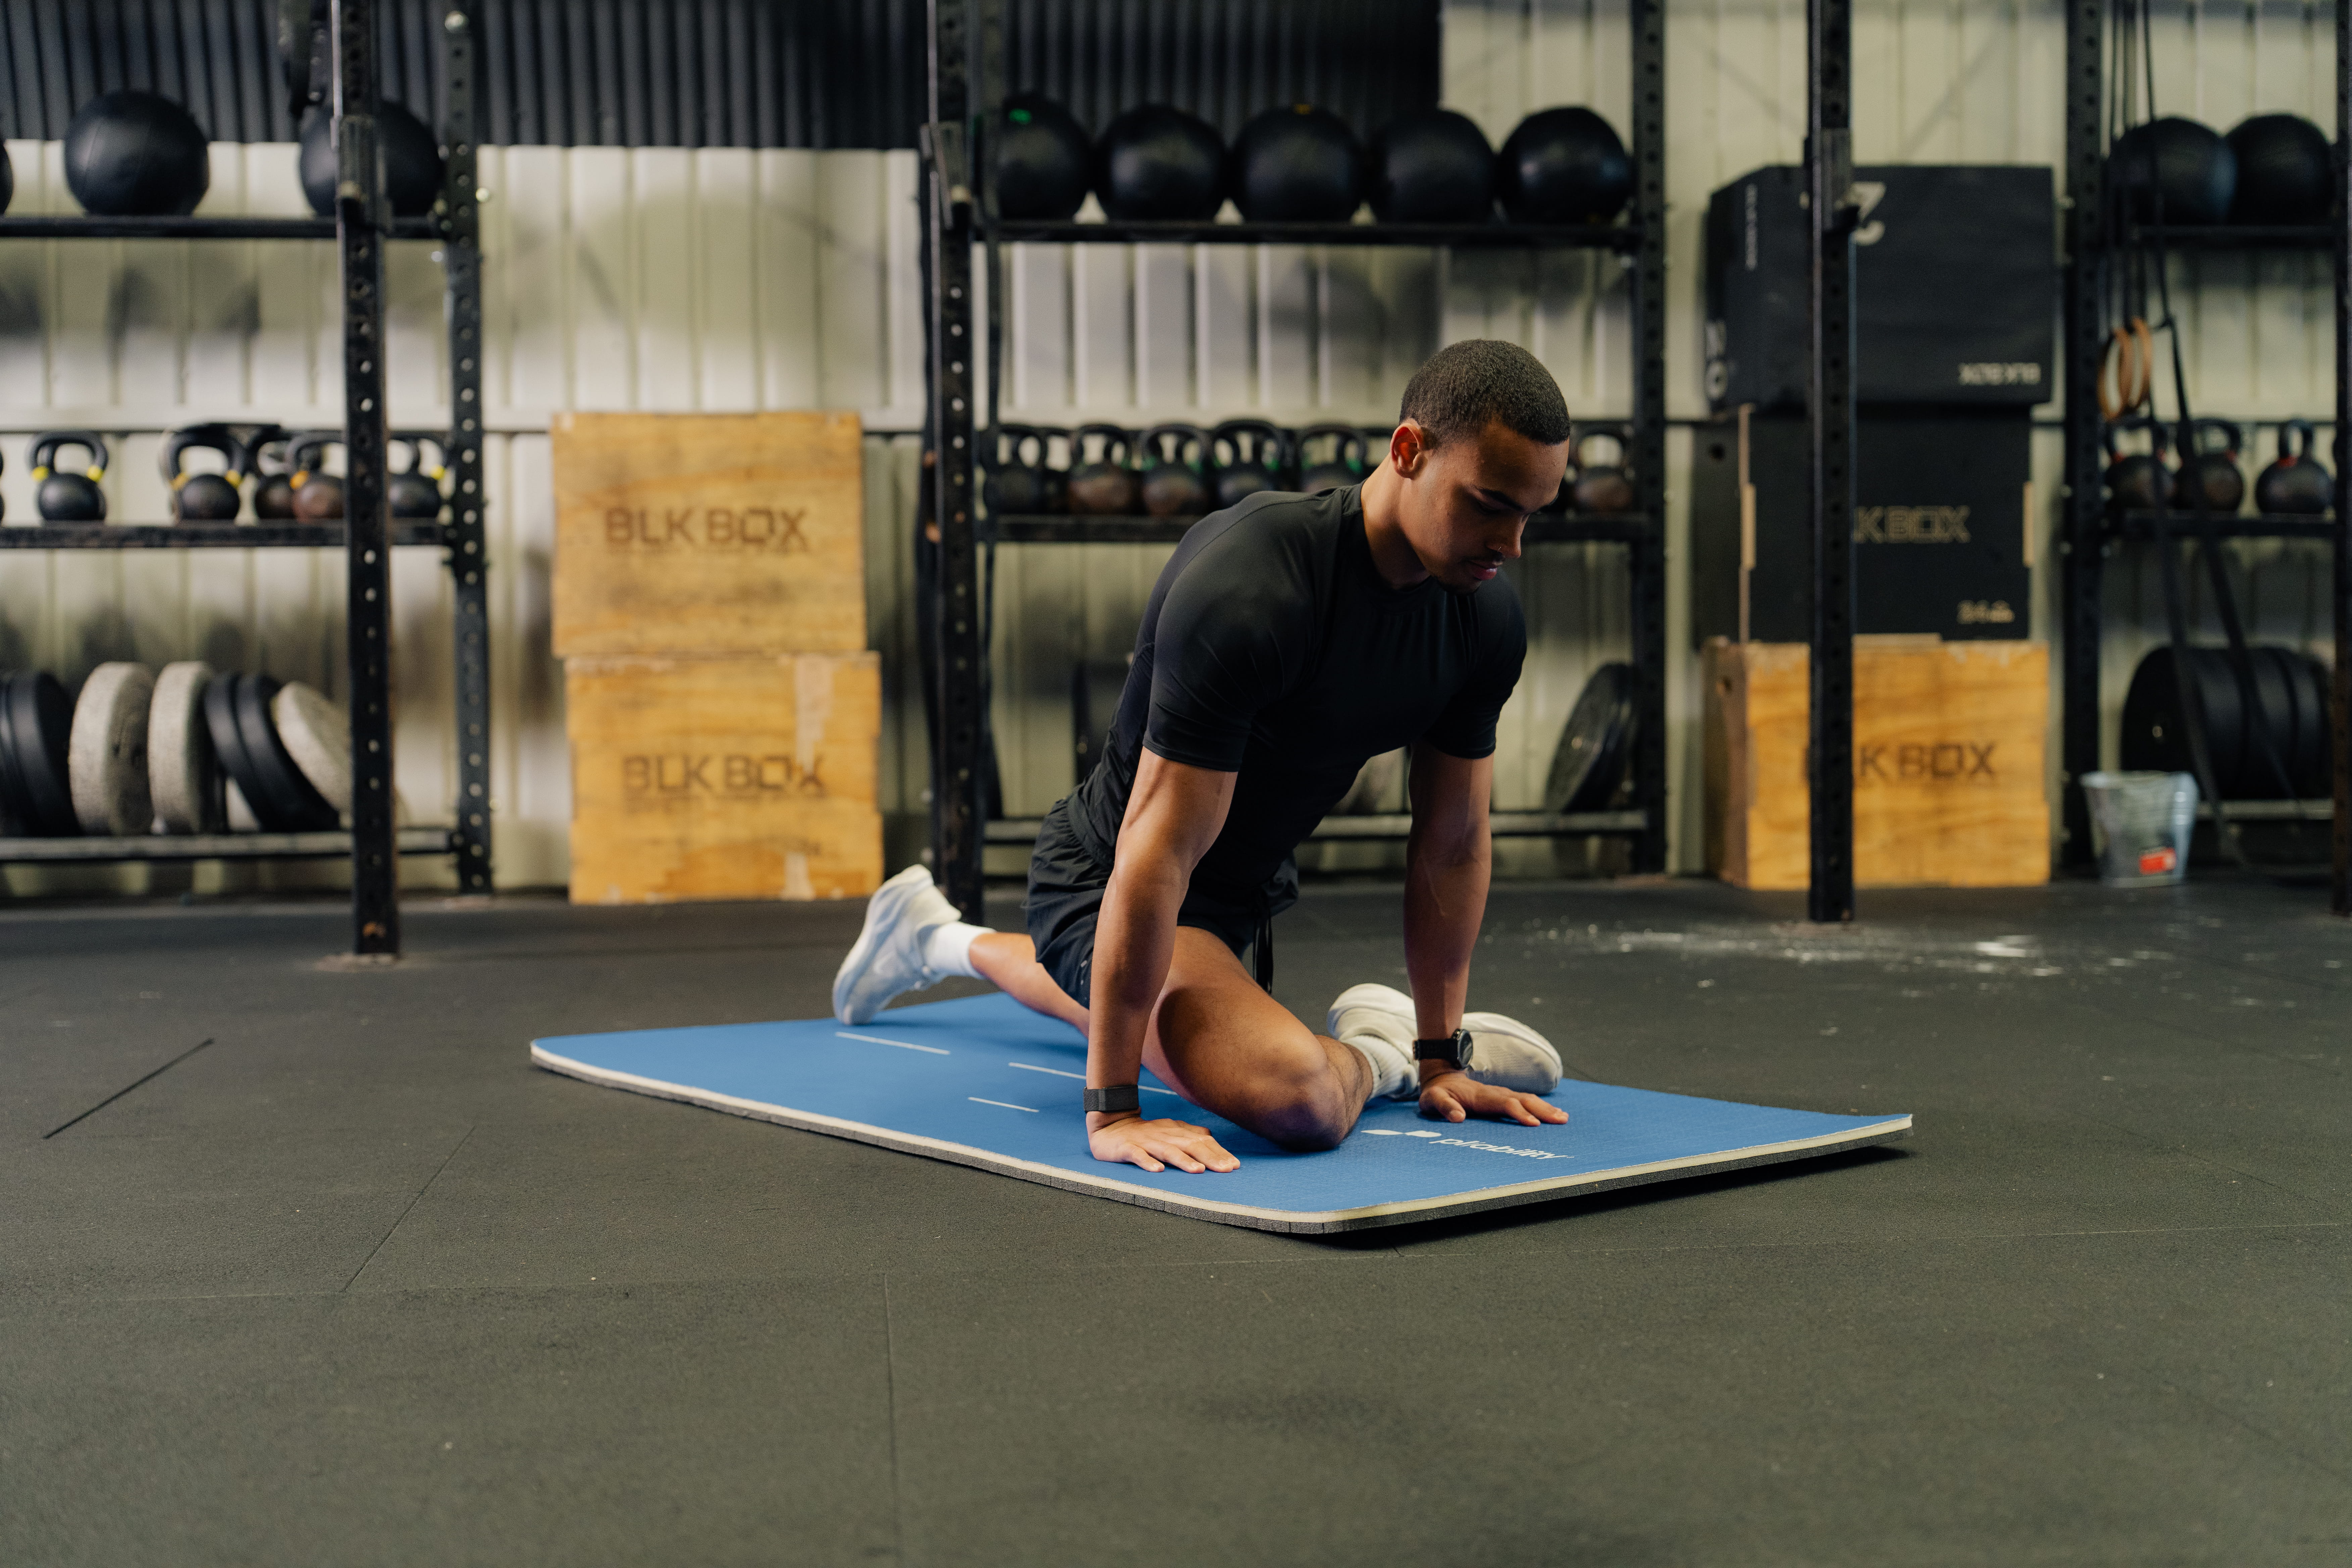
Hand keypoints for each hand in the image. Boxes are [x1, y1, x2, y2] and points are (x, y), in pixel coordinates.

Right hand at [1087, 1112, 1239, 1173]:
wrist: (1110, 1125)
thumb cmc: (1145, 1133)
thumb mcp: (1170, 1132)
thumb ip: (1189, 1135)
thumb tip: (1211, 1137)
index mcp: (1176, 1131)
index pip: (1202, 1141)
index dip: (1219, 1152)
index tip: (1235, 1165)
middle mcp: (1164, 1135)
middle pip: (1190, 1145)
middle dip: (1209, 1157)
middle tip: (1225, 1169)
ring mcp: (1145, 1141)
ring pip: (1167, 1150)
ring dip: (1183, 1161)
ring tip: (1197, 1171)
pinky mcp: (1126, 1148)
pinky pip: (1137, 1155)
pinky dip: (1147, 1162)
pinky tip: (1157, 1170)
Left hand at [1419, 1072, 1569, 1127]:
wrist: (1441, 1077)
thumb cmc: (1437, 1093)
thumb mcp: (1432, 1100)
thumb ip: (1444, 1107)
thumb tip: (1458, 1117)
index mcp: (1480, 1096)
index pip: (1504, 1103)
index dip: (1519, 1113)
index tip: (1534, 1124)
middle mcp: (1494, 1093)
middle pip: (1522, 1100)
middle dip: (1542, 1110)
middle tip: (1561, 1120)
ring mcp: (1499, 1094)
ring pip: (1526, 1099)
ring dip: (1544, 1107)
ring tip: (1563, 1118)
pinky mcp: (1502, 1097)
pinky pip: (1523, 1100)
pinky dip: (1538, 1106)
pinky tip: (1551, 1113)